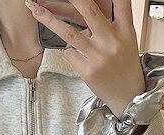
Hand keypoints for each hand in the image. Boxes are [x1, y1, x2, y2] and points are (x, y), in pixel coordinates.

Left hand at [26, 0, 145, 118]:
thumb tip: (82, 8)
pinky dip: (69, 51)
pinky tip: (78, 56)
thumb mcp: (126, 40)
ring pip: (69, 33)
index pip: (121, 2)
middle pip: (89, 11)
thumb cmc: (124, 65)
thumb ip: (111, 23)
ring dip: (49, 19)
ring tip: (36, 10)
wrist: (127, 96)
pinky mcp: (88, 71)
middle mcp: (112, 40)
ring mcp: (98, 56)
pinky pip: (69, 53)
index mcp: (125, 30)